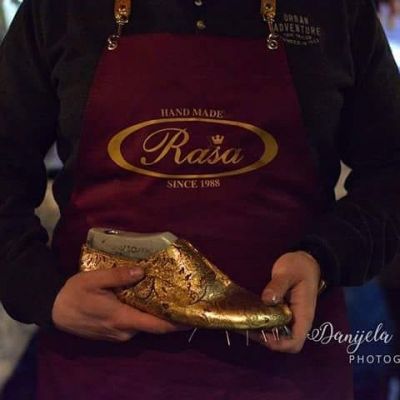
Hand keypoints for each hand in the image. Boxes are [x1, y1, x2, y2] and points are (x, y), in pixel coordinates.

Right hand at [52, 267, 187, 341]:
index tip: (193, 317)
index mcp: (122, 318)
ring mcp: (118, 334)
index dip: (176, 323)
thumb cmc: (74, 293)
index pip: (156, 326)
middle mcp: (124, 331)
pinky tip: (145, 298)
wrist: (53, 309)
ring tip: (167, 293)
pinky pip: (133, 324)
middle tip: (182, 296)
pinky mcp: (113, 333)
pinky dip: (142, 314)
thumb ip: (119, 276)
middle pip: (152, 325)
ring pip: (143, 324)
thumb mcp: (95, 279)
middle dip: (168, 313)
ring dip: (154, 312)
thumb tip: (142, 271)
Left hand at [253, 251, 320, 352]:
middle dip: (267, 339)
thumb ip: (278, 285)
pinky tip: (250, 316)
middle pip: (285, 342)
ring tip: (245, 322)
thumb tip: (267, 299)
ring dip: (263, 332)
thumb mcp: (288, 272)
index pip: (295, 342)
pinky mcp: (284, 312)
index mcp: (303, 315)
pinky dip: (263, 324)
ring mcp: (292, 317)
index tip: (262, 334)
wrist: (307, 261)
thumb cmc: (300, 267)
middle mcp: (298, 320)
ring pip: (279, 334)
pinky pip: (275, 324)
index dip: (279, 344)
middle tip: (248, 327)